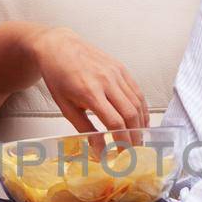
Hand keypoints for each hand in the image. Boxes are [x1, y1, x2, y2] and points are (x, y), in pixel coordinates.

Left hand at [32, 26, 150, 140]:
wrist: (59, 47)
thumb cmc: (58, 77)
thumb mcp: (65, 107)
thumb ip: (84, 129)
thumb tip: (99, 151)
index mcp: (90, 92)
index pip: (115, 122)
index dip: (121, 141)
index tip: (121, 155)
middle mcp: (107, 81)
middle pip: (131, 114)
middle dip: (135, 136)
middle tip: (133, 151)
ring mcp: (117, 73)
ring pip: (138, 103)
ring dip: (141, 124)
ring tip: (138, 139)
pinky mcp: (122, 68)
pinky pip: (137, 92)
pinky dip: (142, 109)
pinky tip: (140, 121)